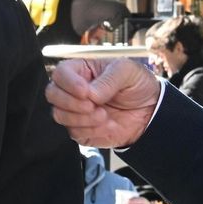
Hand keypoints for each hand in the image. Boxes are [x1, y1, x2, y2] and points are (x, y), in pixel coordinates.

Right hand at [46, 59, 161, 148]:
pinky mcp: (81, 129)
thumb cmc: (137, 84)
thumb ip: (108, 79)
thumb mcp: (128, 71)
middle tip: (93, 106)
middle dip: (72, 103)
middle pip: (52, 94)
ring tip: (105, 116)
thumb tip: (90, 94)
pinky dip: (92, 131)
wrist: (150, 111)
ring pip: (59, 115)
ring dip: (83, 119)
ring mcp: (75, 111)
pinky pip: (74, 132)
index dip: (69, 83)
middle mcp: (73, 90)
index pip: (60, 73)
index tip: (86, 92)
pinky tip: (108, 125)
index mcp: (81, 70)